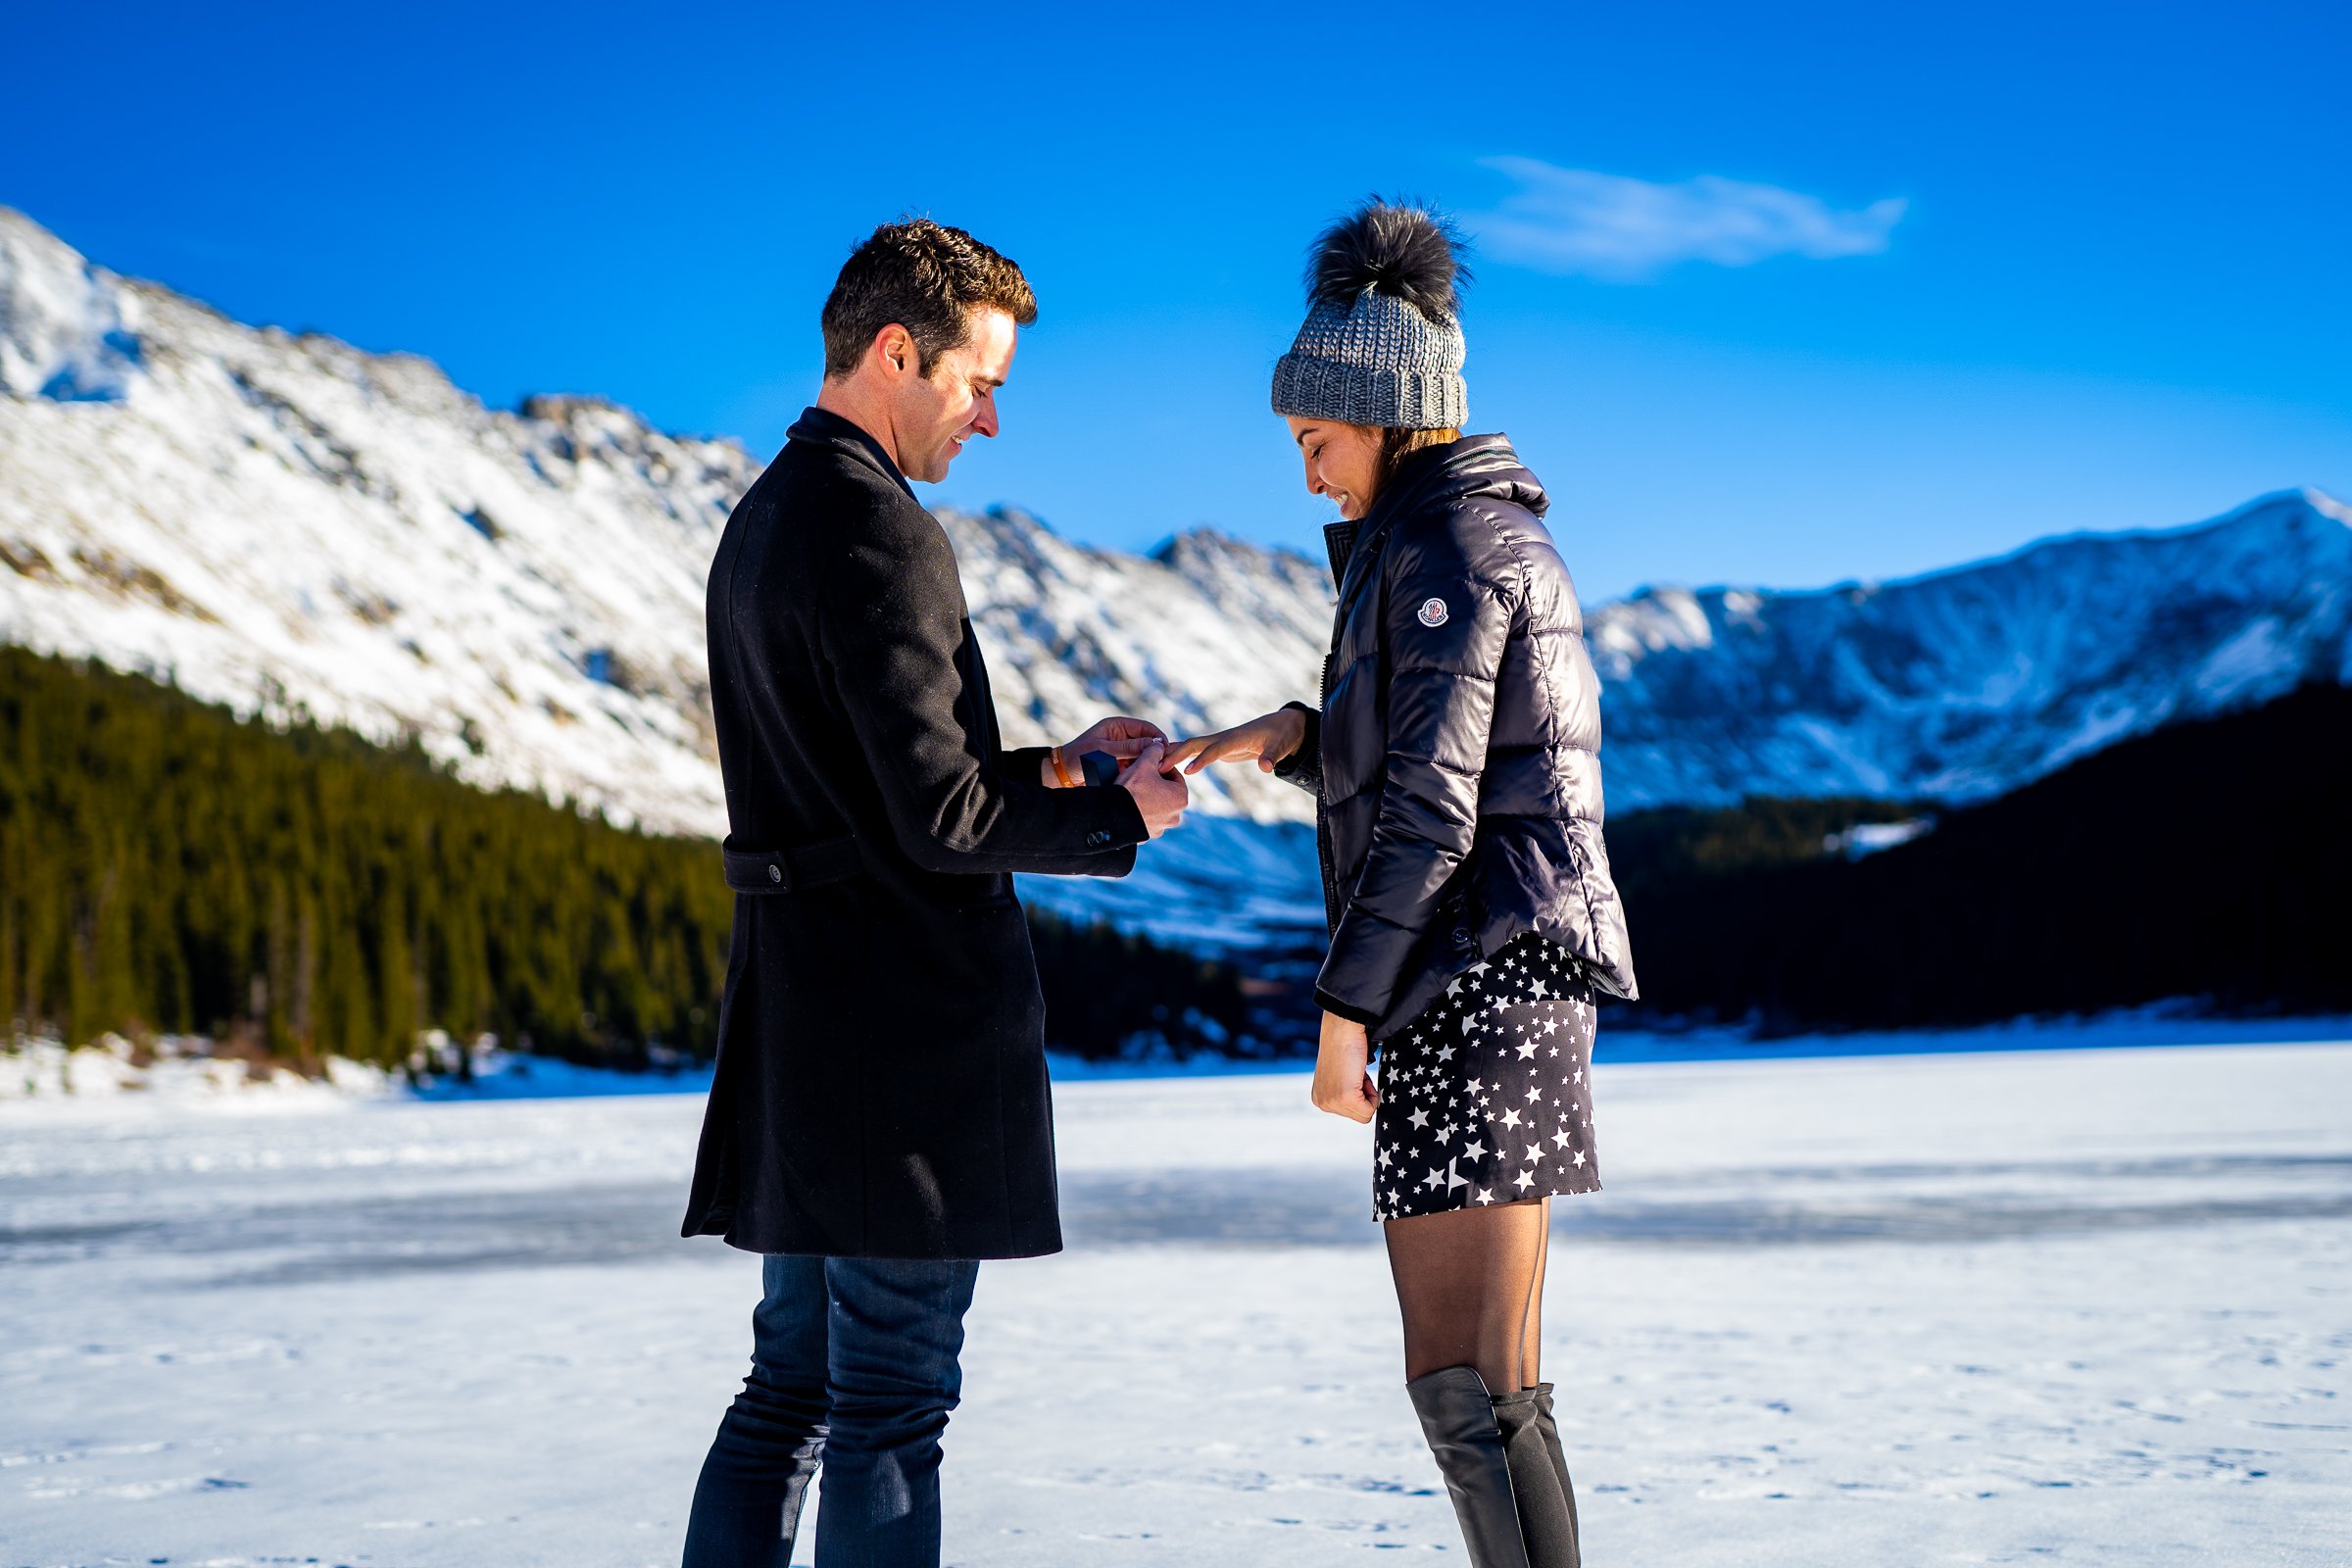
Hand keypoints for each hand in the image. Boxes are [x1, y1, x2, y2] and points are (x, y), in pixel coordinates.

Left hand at [1046, 715, 1164, 786]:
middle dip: (1156, 752)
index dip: (1157, 737)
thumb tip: (1154, 744)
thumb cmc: (1078, 758)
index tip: (1166, 749)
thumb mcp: (1103, 751)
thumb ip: (1128, 748)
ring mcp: (1121, 751)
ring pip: (1143, 756)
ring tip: (1157, 774)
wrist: (1062, 775)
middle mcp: (1122, 737)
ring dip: (1149, 764)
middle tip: (1166, 764)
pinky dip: (1140, 772)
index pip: (1145, 727)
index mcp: (1117, 726)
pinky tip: (1145, 780)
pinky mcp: (1120, 765)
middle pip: (1147, 742)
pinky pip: (1135, 767)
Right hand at [1117, 740, 1187, 837]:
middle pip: (1165, 791)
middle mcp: (1175, 816)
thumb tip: (1158, 745)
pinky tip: (1128, 803)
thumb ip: (1154, 751)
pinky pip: (1144, 818)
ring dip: (1146, 797)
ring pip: (1155, 805)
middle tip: (1139, 774)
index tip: (1149, 763)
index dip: (1161, 766)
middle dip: (1154, 782)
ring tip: (1131, 788)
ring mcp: (1161, 828)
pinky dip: (1139, 811)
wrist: (1112, 816)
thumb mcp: (1144, 763)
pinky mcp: (1147, 835)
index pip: (1174, 775)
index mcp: (1181, 798)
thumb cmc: (1131, 789)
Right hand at [1162, 708, 1306, 775]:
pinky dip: (1179, 756)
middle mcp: (1223, 738)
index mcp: (1237, 737)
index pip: (1216, 749)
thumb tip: (1265, 767)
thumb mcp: (1281, 746)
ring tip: (1149, 765)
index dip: (1202, 759)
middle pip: (1194, 744)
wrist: (1282, 726)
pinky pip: (1193, 752)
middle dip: (1175, 754)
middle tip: (1155, 768)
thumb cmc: (1282, 735)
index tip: (1186, 771)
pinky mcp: (1218, 748)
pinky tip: (1163, 764)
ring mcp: (1219, 742)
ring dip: (1171, 754)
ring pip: (1190, 746)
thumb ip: (1272, 756)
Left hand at [1311, 1010, 1377, 1122]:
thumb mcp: (1339, 1077)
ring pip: (1365, 1114)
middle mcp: (1322, 1103)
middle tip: (1355, 1073)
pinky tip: (1360, 1075)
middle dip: (1363, 1095)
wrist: (1342, 1030)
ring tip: (1356, 1073)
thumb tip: (1359, 1103)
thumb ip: (1343, 1092)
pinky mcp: (1346, 1098)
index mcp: (1319, 1099)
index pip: (1349, 1112)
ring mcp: (1332, 1102)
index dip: (1358, 1094)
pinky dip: (1373, 1093)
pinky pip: (1370, 1110)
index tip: (1351, 1075)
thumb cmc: (1344, 1047)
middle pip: (1358, 1116)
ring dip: (1368, 1093)